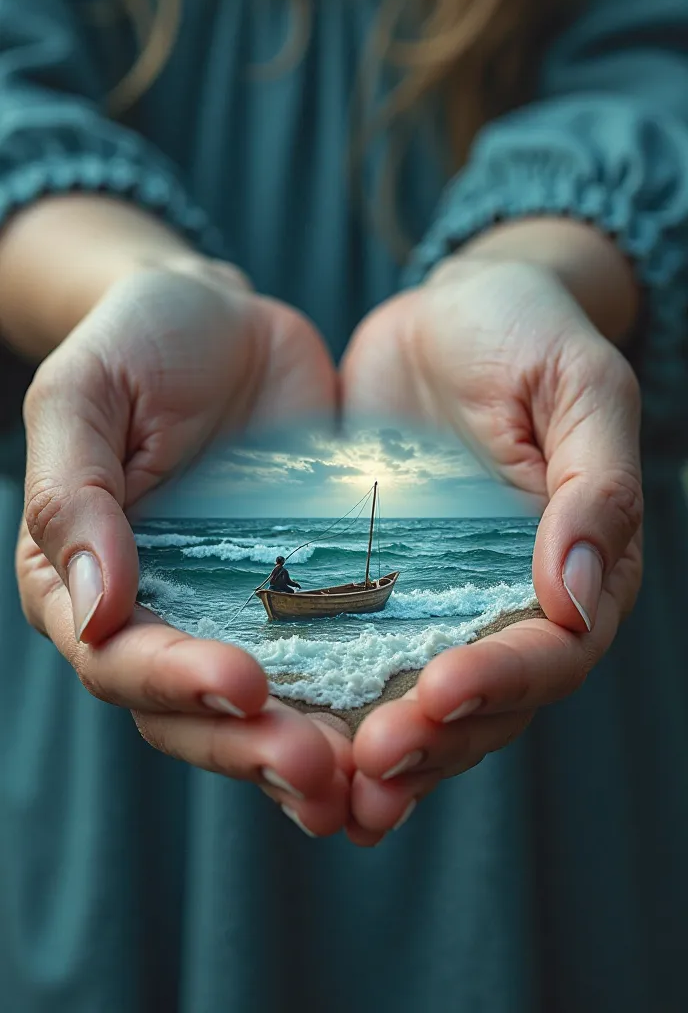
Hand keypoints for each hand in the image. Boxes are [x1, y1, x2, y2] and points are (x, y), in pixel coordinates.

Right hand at [17, 259, 353, 835]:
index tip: (245, 682)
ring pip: (260, 713)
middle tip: (320, 768)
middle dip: (252, 746)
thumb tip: (95, 610)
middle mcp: (155, 616)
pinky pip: (325, 666)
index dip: (176, 683)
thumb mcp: (87, 394)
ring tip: (365, 783)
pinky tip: (401, 736)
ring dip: (306, 755)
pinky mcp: (300, 599)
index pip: (118, 659)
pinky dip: (354, 709)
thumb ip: (73, 494)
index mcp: (84, 580)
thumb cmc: (139, 342)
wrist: (227, 320)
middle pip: (192, 713)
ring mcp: (230, 614)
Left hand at [341, 258, 642, 837]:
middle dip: (433, 740)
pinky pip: (364, 664)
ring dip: (386, 756)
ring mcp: (446, 605)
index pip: (555, 651)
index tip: (440, 689)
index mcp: (582, 567)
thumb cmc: (525, 333)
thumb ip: (595, 484)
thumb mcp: (576, 385)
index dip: (504, 679)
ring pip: (427, 707)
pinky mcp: (383, 593)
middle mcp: (515, 604)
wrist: (448, 314)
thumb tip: (578, 594)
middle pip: (488, 704)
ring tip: (331, 792)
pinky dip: (337, 713)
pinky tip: (292, 746)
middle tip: (371, 764)